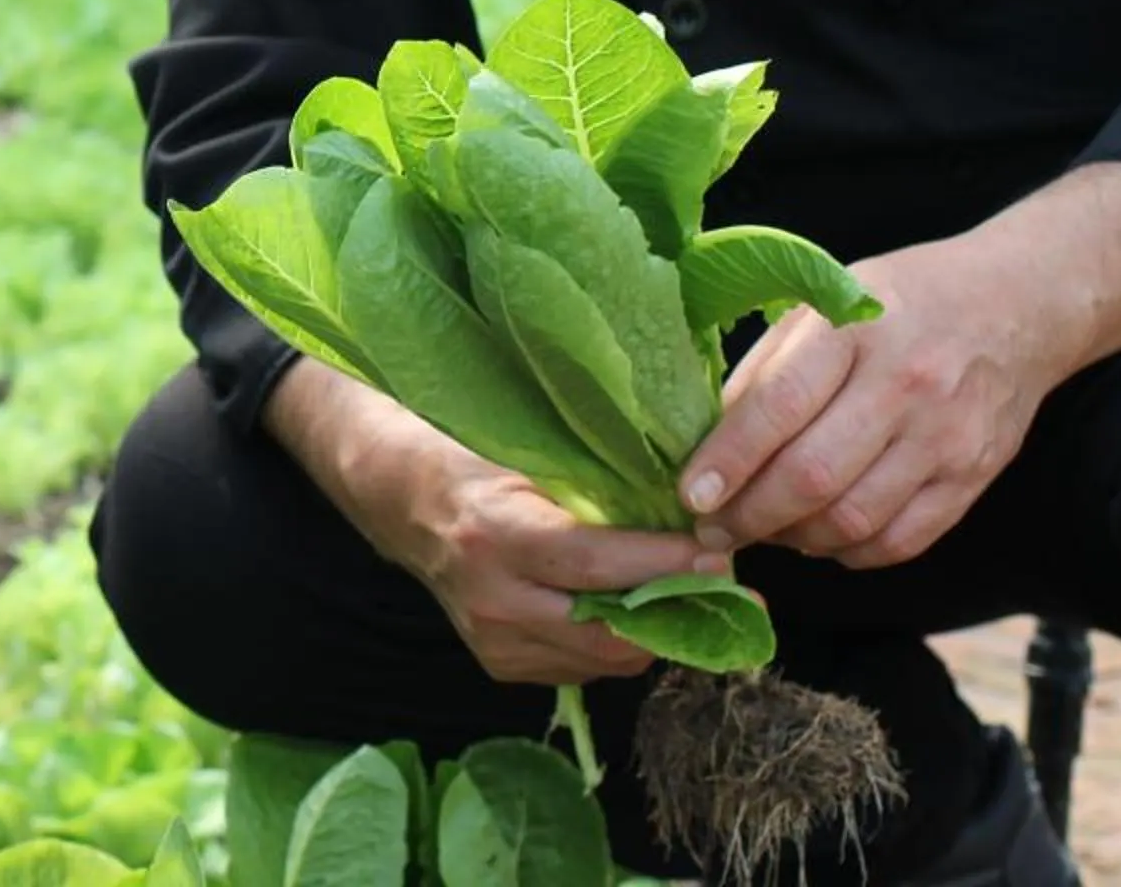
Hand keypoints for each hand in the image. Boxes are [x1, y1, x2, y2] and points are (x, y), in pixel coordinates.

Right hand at [274, 361, 713, 685]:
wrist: (394, 497)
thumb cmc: (462, 454)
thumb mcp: (519, 452)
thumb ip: (589, 480)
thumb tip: (681, 494)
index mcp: (493, 534)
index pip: (596, 565)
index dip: (664, 564)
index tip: (718, 550)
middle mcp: (491, 598)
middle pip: (609, 628)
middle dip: (677, 607)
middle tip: (726, 581)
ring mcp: (492, 639)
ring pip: (602, 658)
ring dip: (654, 630)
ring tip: (687, 590)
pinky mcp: (498, 663)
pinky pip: (579, 667)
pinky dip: (615, 642)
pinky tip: (630, 607)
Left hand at [678, 235, 1067, 569]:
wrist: (1015, 305)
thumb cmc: (900, 303)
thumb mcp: (824, 305)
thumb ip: (767, 370)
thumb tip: (708, 441)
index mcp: (854, 329)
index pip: (779, 405)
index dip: (729, 459)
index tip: (690, 495)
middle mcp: (905, 384)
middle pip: (814, 475)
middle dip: (750, 515)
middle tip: (713, 529)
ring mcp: (946, 436)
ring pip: (854, 519)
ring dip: (794, 539)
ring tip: (764, 529)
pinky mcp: (974, 477)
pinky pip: (901, 541)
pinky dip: (848, 552)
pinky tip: (820, 537)